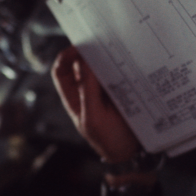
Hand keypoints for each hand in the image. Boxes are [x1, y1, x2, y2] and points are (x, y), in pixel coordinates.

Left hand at [51, 46, 141, 162]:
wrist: (133, 153)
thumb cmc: (109, 141)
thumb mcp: (93, 119)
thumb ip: (87, 92)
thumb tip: (85, 62)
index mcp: (75, 98)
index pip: (62, 71)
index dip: (66, 56)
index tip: (80, 48)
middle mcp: (88, 91)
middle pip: (83, 63)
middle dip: (90, 51)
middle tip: (103, 42)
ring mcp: (105, 89)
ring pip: (103, 65)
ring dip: (110, 57)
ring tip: (119, 49)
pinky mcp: (123, 89)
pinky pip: (121, 72)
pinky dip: (125, 65)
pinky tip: (132, 61)